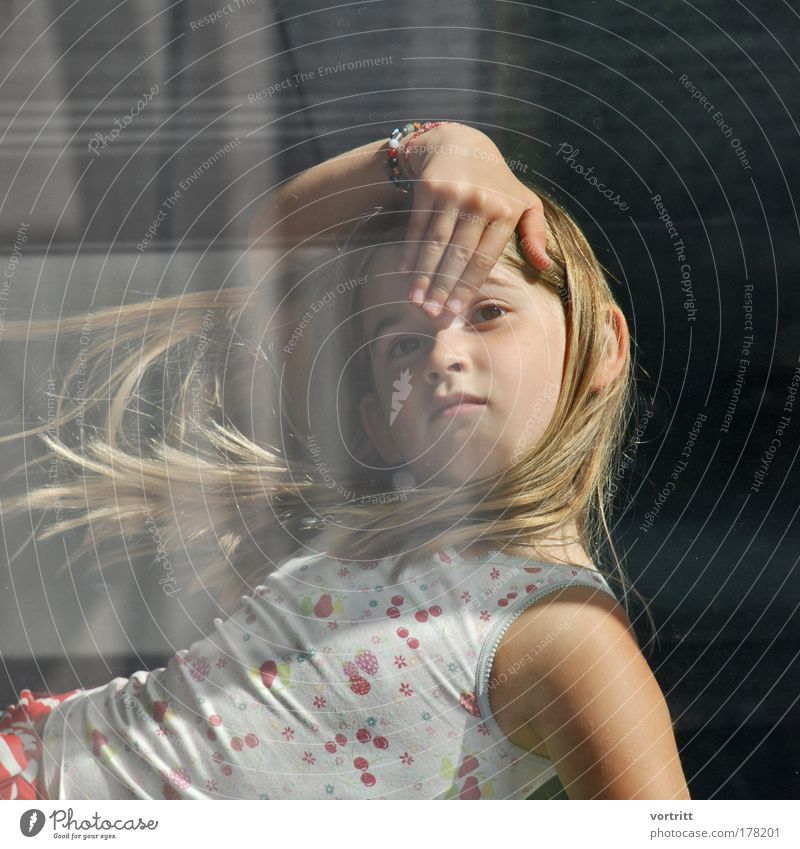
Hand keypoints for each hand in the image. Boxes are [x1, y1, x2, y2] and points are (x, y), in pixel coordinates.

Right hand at [397, 124, 549, 316]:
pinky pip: (417, 228)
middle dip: (442, 288)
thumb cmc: (496, 184)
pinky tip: (404, 273)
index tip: (455, 311)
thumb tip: (544, 266)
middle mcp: (480, 200)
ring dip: (423, 275)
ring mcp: (453, 193)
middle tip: (431, 314)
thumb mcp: (524, 202)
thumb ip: (536, 234)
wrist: (461, 144)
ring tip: (415, 300)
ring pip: (435, 244)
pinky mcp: (429, 187)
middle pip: (457, 255)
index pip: (483, 259)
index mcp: (505, 210)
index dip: (467, 287)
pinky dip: (409, 252)